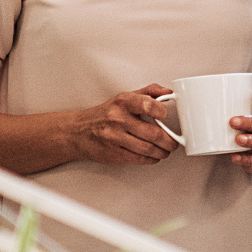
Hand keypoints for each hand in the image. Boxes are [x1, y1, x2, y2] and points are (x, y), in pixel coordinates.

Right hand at [66, 86, 180, 165]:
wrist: (78, 131)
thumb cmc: (105, 114)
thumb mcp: (124, 97)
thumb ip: (148, 92)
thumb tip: (170, 91)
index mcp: (123, 102)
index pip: (148, 104)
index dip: (162, 112)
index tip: (167, 116)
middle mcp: (118, 119)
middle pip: (152, 133)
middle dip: (168, 141)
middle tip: (173, 142)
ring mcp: (114, 137)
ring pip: (147, 148)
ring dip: (162, 152)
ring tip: (165, 150)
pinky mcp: (113, 153)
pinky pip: (138, 159)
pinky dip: (151, 159)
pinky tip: (154, 156)